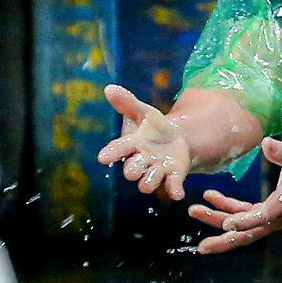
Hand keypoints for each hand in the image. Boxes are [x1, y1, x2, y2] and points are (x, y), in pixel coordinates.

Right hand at [97, 85, 193, 199]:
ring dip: (149, 181)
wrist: (175, 141)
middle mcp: (142, 161)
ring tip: (147, 184)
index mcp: (132, 144)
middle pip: (133, 168)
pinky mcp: (173, 176)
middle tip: (131, 172)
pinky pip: (172, 185)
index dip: (111, 153)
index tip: (102, 158)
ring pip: (150, 179)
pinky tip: (178, 194)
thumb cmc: (153, 127)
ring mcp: (157, 170)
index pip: (119, 148)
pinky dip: (174, 190)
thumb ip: (128, 103)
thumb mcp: (143, 112)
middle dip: (132, 170)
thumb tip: (109, 88)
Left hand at [187, 137, 281, 253]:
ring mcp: (268, 218)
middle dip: (223, 239)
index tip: (227, 224)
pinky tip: (209, 196)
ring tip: (194, 211)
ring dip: (217, 220)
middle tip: (201, 247)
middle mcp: (274, 218)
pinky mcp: (265, 212)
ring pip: (240, 226)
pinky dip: (225, 207)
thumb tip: (266, 143)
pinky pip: (241, 213)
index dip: (244, 221)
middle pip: (246, 234)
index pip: (261, 217)